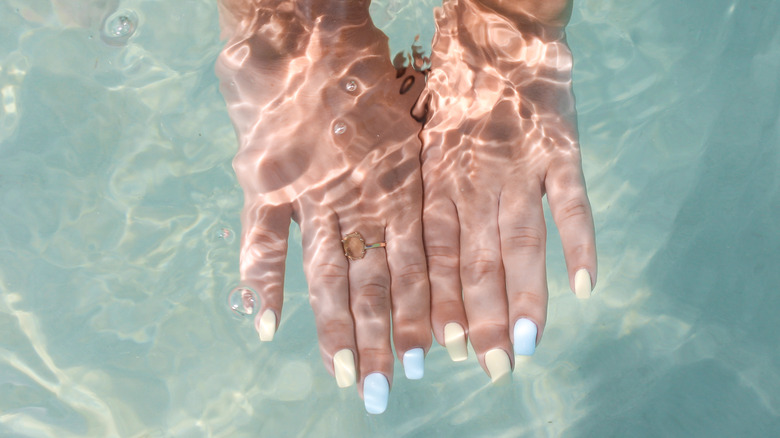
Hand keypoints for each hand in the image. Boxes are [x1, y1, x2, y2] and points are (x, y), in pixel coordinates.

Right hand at [216, 0, 430, 412]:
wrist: (309, 32)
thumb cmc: (366, 74)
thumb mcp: (405, 125)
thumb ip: (412, 181)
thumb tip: (423, 232)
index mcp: (400, 183)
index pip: (416, 266)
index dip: (422, 315)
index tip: (430, 359)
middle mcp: (361, 197)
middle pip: (376, 283)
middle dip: (383, 342)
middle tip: (388, 392)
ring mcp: (312, 194)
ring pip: (328, 275)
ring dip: (335, 330)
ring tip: (342, 376)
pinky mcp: (266, 183)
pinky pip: (261, 242)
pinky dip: (260, 283)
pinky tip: (264, 326)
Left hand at [416, 0, 596, 382]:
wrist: (491, 32)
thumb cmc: (446, 92)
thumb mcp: (417, 145)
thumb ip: (418, 200)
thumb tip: (411, 260)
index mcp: (437, 184)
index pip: (437, 258)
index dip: (439, 304)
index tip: (440, 349)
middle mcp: (474, 183)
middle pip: (477, 261)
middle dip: (481, 318)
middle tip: (489, 368)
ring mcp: (519, 169)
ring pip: (520, 243)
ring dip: (525, 295)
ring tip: (527, 343)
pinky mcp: (560, 151)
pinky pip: (572, 204)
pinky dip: (580, 244)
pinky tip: (586, 285)